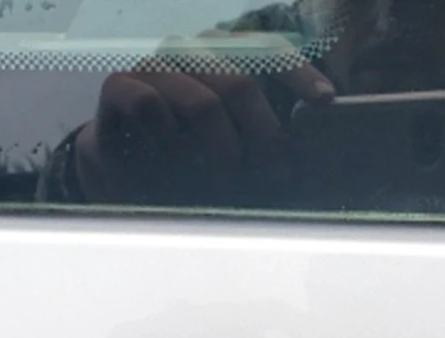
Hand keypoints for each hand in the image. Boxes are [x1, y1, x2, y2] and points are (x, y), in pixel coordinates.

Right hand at [74, 37, 334, 203]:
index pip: (269, 50)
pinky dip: (166, 139)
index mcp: (228, 59)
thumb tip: (311, 154)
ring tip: (226, 180)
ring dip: (222, 151)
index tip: (325, 102)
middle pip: (241, 82)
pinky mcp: (120, 87)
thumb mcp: (243, 151)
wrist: (129, 174)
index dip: (299, 73)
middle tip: (277, 174)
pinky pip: (147, 104)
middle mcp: (195, 54)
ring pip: (202, 102)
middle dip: (266, 136)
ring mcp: (157, 67)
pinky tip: (170, 157)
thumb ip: (273, 144)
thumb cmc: (194, 161)